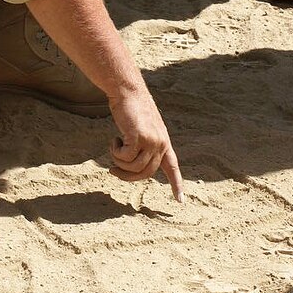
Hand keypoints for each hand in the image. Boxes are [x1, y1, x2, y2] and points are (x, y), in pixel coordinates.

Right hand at [107, 88, 183, 202]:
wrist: (127, 92)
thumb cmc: (131, 109)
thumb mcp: (141, 129)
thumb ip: (144, 145)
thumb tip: (135, 167)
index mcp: (164, 142)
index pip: (172, 167)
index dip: (176, 184)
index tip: (180, 200)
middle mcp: (161, 143)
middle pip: (145, 173)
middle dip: (126, 176)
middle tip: (112, 171)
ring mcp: (152, 141)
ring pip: (133, 167)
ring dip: (118, 161)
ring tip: (114, 145)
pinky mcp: (140, 138)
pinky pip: (125, 157)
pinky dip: (115, 152)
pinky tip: (114, 139)